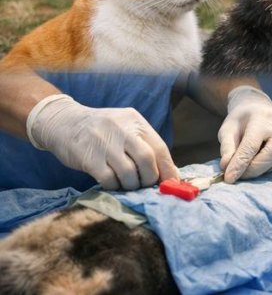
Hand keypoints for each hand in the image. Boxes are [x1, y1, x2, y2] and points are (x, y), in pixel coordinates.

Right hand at [27, 94, 178, 189]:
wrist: (63, 123)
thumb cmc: (101, 130)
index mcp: (136, 122)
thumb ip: (144, 144)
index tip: (171, 183)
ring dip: (131, 184)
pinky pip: (109, 179)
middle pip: (147, 160)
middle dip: (149, 178)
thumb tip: (166, 171)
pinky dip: (114, 186)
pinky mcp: (89, 158)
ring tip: (128, 184)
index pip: (160, 148)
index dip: (168, 169)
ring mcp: (104, 144)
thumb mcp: (125, 127)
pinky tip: (112, 183)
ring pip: (129, 172)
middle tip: (145, 184)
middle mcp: (122, 130)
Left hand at [218, 86, 271, 182]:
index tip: (229, 178)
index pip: (251, 145)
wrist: (259, 108)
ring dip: (264, 169)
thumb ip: (227, 148)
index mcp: (261, 119)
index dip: (240, 164)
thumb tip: (227, 168)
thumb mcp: (228, 130)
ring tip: (250, 165)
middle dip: (255, 169)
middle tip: (240, 175)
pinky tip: (262, 161)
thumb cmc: (242, 121)